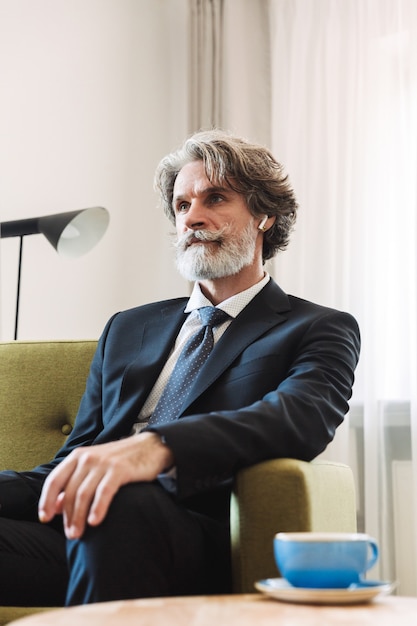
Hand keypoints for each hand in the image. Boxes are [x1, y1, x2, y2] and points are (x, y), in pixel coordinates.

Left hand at [38, 432, 173, 538]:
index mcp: (77, 456)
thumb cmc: (120, 461)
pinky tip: (95, 522)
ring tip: (79, 534)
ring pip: (84, 494)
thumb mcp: (94, 468)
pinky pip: (104, 492)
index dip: (46, 501)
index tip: (44, 519)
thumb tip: (56, 507)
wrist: (150, 447)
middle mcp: (87, 458)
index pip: (54, 480)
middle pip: (70, 492)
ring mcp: (103, 463)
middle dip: (67, 516)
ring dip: (79, 517)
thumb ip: (75, 483)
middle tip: (71, 535)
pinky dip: (98, 508)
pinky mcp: (119, 469)